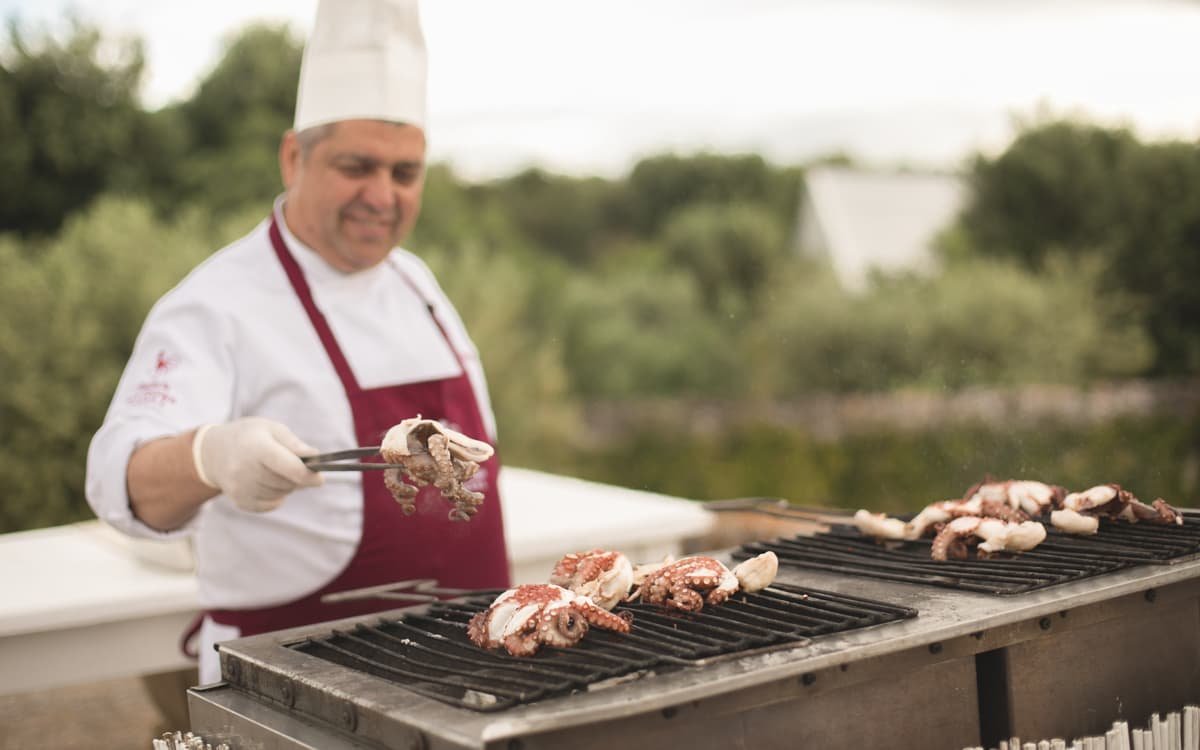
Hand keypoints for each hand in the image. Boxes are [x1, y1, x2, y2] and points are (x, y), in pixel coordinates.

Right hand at [193, 417, 323, 511]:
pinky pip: (272, 504)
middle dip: (297, 476)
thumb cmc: (250, 436)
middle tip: (288, 463)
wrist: (213, 452)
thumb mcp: (271, 429)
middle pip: (288, 483)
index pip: (289, 468)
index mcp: (256, 448)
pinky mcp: (240, 502)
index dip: (308, 475)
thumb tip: (315, 457)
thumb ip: (294, 444)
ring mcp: (241, 488)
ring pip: (282, 495)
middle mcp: (245, 470)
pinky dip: (276, 495)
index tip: (320, 478)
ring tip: (272, 469)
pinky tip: (265, 481)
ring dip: (285, 485)